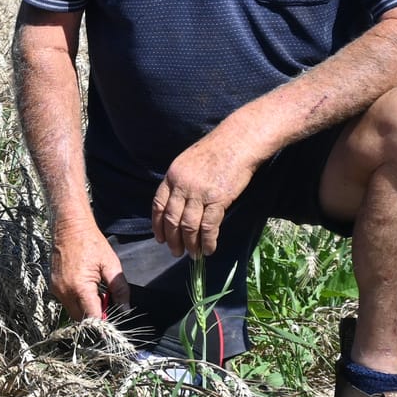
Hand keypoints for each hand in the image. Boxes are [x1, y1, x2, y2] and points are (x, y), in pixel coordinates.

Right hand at [48, 215, 123, 320]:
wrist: (70, 227)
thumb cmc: (91, 243)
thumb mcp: (112, 265)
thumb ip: (120, 289)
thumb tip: (125, 309)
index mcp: (80, 287)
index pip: (92, 318)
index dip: (103, 322)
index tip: (112, 318)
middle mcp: (65, 292)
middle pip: (81, 319)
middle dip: (94, 317)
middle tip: (106, 303)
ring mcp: (56, 290)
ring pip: (72, 312)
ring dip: (85, 309)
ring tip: (96, 294)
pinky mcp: (53, 286)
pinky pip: (66, 302)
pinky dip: (76, 301)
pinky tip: (86, 289)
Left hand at [151, 125, 267, 256]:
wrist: (238, 142)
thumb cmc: (216, 150)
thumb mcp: (188, 162)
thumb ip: (180, 182)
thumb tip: (178, 204)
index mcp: (172, 176)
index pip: (158, 205)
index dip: (158, 225)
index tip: (160, 238)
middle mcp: (182, 185)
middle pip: (172, 219)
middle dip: (173, 239)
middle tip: (175, 252)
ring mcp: (199, 193)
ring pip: (189, 226)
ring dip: (190, 244)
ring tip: (193, 255)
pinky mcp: (218, 199)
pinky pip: (209, 226)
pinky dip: (207, 241)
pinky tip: (209, 249)